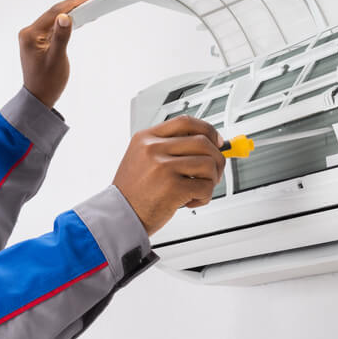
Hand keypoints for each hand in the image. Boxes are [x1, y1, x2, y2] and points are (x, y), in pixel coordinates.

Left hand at [18, 0, 101, 107]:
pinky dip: (67, 20)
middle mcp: (30, 33)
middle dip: (75, 2)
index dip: (73, 2)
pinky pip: (54, 25)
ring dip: (72, 9)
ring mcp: (34, 36)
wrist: (39, 98)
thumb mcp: (56, 59)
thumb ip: (61, 37)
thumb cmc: (46, 83)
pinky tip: (77, 15)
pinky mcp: (40, 41)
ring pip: (55, 17)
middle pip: (55, 12)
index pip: (54, 12)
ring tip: (89, 1)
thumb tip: (65, 17)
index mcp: (31, 35)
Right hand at [112, 116, 225, 235]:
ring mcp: (162, 167)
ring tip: (198, 189)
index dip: (207, 130)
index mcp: (146, 138)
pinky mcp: (172, 187)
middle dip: (217, 159)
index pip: (185, 122)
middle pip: (203, 141)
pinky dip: (204, 197)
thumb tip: (207, 144)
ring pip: (209, 163)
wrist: (120, 216)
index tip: (217, 142)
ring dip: (211, 180)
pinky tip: (190, 201)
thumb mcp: (143, 159)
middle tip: (213, 173)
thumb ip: (169, 148)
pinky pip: (205, 187)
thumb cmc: (134, 192)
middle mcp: (153, 149)